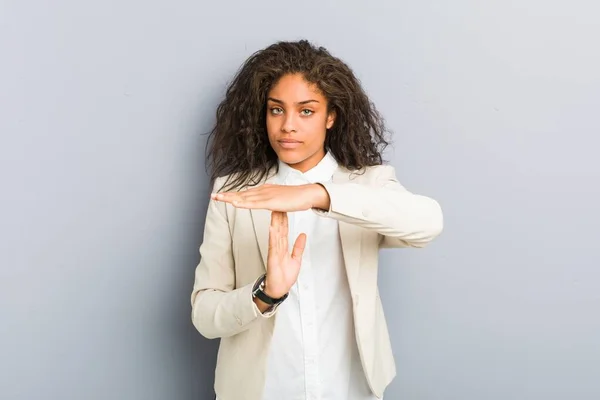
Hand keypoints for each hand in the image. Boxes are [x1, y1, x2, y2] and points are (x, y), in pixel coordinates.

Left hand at [211, 183, 329, 211]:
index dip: (233, 195)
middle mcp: (262, 191)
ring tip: (218, 198)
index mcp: (264, 191)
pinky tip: (235, 203)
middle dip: (227, 196)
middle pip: (241, 194)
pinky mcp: (270, 202)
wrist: (307, 194)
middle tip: (213, 196)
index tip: (221, 196)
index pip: (245, 194)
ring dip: (230, 198)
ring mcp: (266, 196)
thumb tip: (268, 203)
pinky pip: (254, 203)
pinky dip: (243, 203)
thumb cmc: (296, 198)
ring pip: (244, 198)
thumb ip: (272, 201)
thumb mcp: (280, 199)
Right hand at [264, 211, 305, 298]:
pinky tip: (272, 228)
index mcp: (282, 248)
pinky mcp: (272, 258)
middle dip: (279, 217)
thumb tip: (302, 236)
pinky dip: (272, 236)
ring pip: (275, 234)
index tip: (285, 208)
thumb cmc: (284, 277)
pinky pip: (272, 245)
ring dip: (275, 223)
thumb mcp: (296, 259)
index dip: (285, 219)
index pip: (284, 230)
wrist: (279, 289)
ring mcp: (274, 252)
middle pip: (278, 229)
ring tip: (274, 211)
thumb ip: (298, 247)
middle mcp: (277, 248)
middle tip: (278, 204)